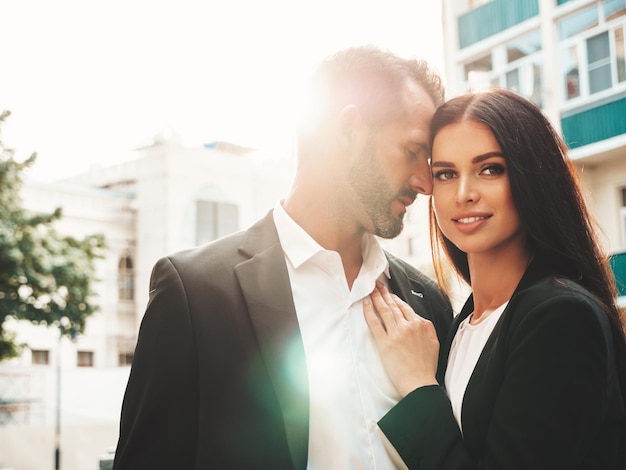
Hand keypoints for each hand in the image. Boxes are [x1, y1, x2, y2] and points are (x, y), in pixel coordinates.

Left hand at [364, 282, 438, 396]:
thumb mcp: (434, 343)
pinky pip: (374, 323)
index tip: (389, 293)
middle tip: (377, 285)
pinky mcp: (384, 342)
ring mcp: (396, 333)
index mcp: (420, 325)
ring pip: (384, 311)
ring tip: (371, 290)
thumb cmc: (426, 367)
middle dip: (384, 294)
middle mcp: (408, 326)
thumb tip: (420, 321)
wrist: (419, 383)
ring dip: (376, 298)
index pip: (405, 307)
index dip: (395, 299)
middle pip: (393, 306)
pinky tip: (365, 304)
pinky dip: (369, 312)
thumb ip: (428, 328)